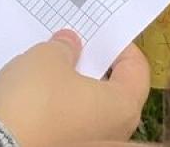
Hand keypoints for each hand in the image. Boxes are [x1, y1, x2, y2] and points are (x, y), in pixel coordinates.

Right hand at [0, 29, 149, 146]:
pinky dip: (61, 107)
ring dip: (75, 87)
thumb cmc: (33, 103)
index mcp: (122, 106)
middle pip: (113, 89)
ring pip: (90, 108)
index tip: (100, 34)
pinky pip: (72, 123)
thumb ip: (64, 47)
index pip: (137, 69)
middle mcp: (114, 131)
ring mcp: (91, 145)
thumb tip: (71, 45)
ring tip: (50, 67)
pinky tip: (38, 94)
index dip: (119, 46)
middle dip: (93, 66)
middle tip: (74, 47)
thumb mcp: (47, 59)